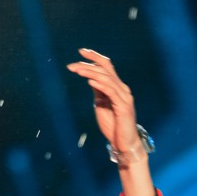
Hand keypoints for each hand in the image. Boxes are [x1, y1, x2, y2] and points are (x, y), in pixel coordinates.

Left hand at [68, 49, 155, 195]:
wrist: (124, 144)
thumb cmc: (113, 126)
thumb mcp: (102, 105)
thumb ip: (99, 92)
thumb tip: (90, 79)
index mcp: (118, 88)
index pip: (107, 67)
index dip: (95, 57)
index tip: (81, 51)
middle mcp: (123, 89)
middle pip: (106, 69)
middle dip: (88, 63)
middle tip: (71, 65)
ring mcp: (124, 97)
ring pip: (107, 79)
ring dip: (90, 73)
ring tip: (77, 71)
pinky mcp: (124, 107)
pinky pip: (111, 92)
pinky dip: (100, 85)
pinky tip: (89, 82)